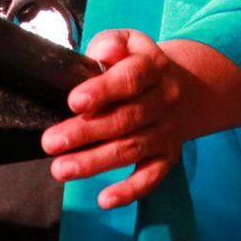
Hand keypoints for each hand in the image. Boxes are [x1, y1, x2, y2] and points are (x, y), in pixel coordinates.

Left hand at [40, 31, 240, 208]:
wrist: (189, 87)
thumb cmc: (141, 64)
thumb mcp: (130, 41)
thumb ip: (111, 43)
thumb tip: (102, 53)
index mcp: (152, 68)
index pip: (129, 78)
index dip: (102, 90)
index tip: (74, 101)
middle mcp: (163, 101)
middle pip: (125, 118)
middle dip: (85, 132)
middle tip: (51, 142)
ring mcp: (166, 131)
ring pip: (131, 149)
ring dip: (95, 162)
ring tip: (62, 169)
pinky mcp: (167, 157)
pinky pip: (152, 177)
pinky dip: (130, 190)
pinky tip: (105, 199)